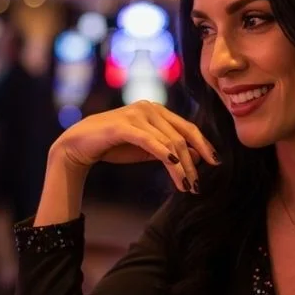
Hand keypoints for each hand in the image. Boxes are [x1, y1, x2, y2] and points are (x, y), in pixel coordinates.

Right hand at [51, 101, 218, 192]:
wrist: (79, 145)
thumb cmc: (114, 146)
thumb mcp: (146, 150)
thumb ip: (168, 150)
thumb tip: (196, 156)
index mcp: (157, 111)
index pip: (188, 128)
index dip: (204, 145)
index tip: (215, 163)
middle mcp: (149, 108)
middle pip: (181, 137)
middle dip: (193, 163)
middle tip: (198, 184)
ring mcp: (136, 114)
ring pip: (169, 142)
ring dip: (181, 167)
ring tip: (186, 186)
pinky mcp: (123, 125)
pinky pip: (150, 142)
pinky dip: (164, 154)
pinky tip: (174, 166)